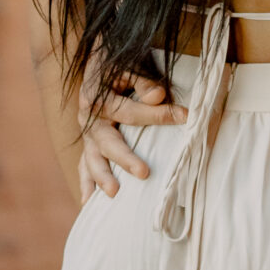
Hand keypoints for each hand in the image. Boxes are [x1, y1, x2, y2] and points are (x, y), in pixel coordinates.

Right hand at [76, 71, 187, 200]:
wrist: (94, 66)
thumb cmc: (117, 68)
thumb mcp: (129, 68)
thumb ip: (143, 82)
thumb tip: (158, 96)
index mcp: (99, 97)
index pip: (130, 111)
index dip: (158, 115)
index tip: (185, 117)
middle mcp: (90, 119)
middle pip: (108, 141)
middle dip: (126, 158)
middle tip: (144, 173)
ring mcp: (87, 135)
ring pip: (92, 159)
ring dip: (102, 177)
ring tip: (115, 193)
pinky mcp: (89, 146)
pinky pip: (84, 167)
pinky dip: (86, 184)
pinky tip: (88, 203)